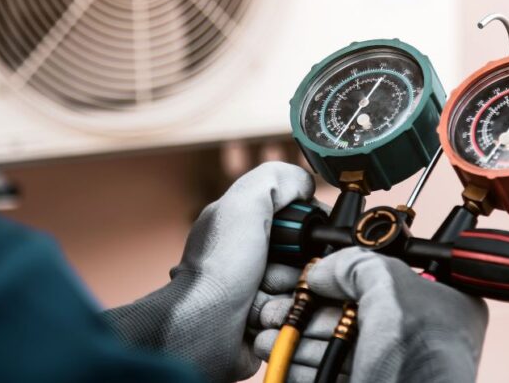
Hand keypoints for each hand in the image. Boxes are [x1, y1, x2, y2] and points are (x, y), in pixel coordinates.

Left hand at [104, 162, 315, 382]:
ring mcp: (262, 294)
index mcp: (248, 227)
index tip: (302, 239)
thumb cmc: (216, 269)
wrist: (199, 330)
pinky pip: (296, 321)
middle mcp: (256, 259)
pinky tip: (257, 320)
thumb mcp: (244, 203)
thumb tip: (306, 184)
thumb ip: (277, 179)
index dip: (307, 232)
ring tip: (257, 302)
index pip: (302, 223)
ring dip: (288, 299)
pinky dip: (282, 321)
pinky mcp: (268, 326)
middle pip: (309, 260)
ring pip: (306, 293)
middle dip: (296, 270)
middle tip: (267, 275)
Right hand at [254, 247, 488, 382]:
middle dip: (311, 310)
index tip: (317, 274)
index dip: (348, 273)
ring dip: (298, 337)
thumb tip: (326, 271)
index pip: (387, 275)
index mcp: (442, 304)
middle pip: (353, 311)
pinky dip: (301, 364)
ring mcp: (392, 366)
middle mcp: (418, 335)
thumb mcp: (390, 289)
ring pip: (336, 344)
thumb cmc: (420, 361)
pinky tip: (280, 357)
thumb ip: (357, 265)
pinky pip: (328, 371)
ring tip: (270, 334)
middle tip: (282, 306)